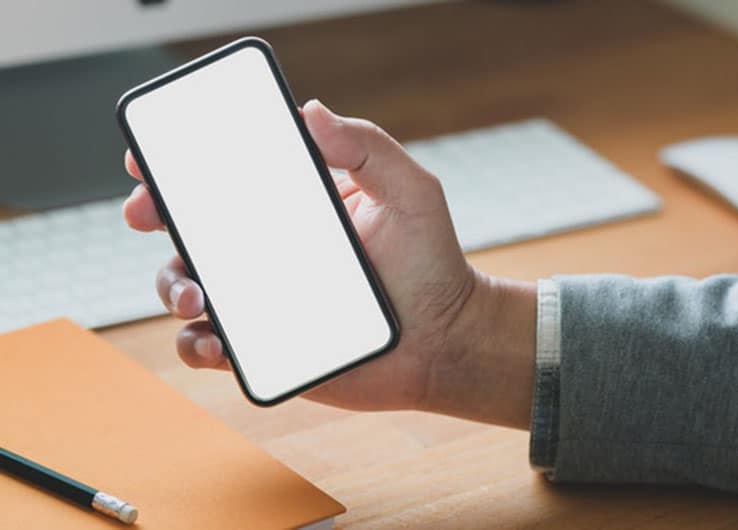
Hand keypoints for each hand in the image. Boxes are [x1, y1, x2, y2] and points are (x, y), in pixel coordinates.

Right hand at [123, 100, 536, 427]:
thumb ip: (368, 147)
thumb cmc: (431, 265)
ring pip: (187, 284)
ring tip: (198, 296)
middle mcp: (270, 247)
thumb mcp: (410, 194)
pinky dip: (195, 344)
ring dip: (172, 285)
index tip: (149, 155)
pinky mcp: (262, 347)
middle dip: (155, 215)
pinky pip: (207, 345)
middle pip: (192, 227)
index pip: (229, 177)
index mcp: (295, 206)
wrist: (442, 343)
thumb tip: (311, 111)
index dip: (181, 163)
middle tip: (145, 213)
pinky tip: (216, 342)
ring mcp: (262, 297)